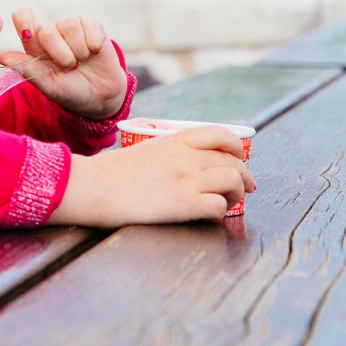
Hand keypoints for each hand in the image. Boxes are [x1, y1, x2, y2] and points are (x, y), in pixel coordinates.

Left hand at [0, 7, 127, 119]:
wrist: (99, 96)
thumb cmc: (68, 89)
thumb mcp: (48, 85)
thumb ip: (27, 69)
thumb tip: (1, 57)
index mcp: (34, 42)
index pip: (22, 15)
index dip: (24, 19)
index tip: (28, 34)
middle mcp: (51, 29)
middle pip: (46, 30)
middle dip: (60, 55)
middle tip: (68, 67)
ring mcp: (72, 25)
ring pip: (69, 26)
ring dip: (78, 51)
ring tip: (80, 60)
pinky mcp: (92, 24)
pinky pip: (90, 26)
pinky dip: (93, 45)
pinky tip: (93, 52)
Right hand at [50, 125, 256, 227]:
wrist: (97, 186)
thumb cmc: (117, 170)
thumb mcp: (148, 148)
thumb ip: (173, 150)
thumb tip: (194, 159)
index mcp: (176, 139)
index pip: (221, 134)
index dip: (237, 147)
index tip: (239, 158)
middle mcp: (186, 156)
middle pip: (234, 161)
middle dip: (246, 175)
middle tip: (247, 187)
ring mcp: (186, 179)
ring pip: (233, 181)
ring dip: (238, 193)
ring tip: (232, 201)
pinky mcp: (183, 204)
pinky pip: (219, 206)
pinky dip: (222, 211)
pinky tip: (212, 212)